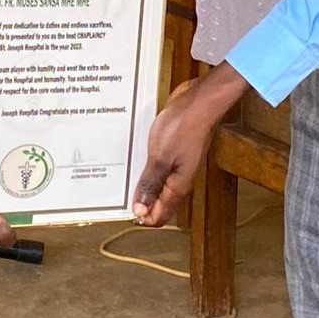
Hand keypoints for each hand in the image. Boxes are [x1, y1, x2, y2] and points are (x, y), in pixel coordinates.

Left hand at [131, 64, 246, 226]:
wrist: (199, 100)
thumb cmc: (184, 126)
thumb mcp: (161, 158)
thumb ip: (150, 185)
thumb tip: (141, 210)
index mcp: (178, 186)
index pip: (160, 216)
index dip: (142, 217)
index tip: (124, 210)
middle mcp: (179, 178)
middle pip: (157, 201)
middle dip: (139, 201)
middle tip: (119, 194)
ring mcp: (177, 164)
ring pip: (156, 182)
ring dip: (140, 182)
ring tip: (123, 177)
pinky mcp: (173, 149)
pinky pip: (157, 165)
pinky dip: (144, 165)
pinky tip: (134, 158)